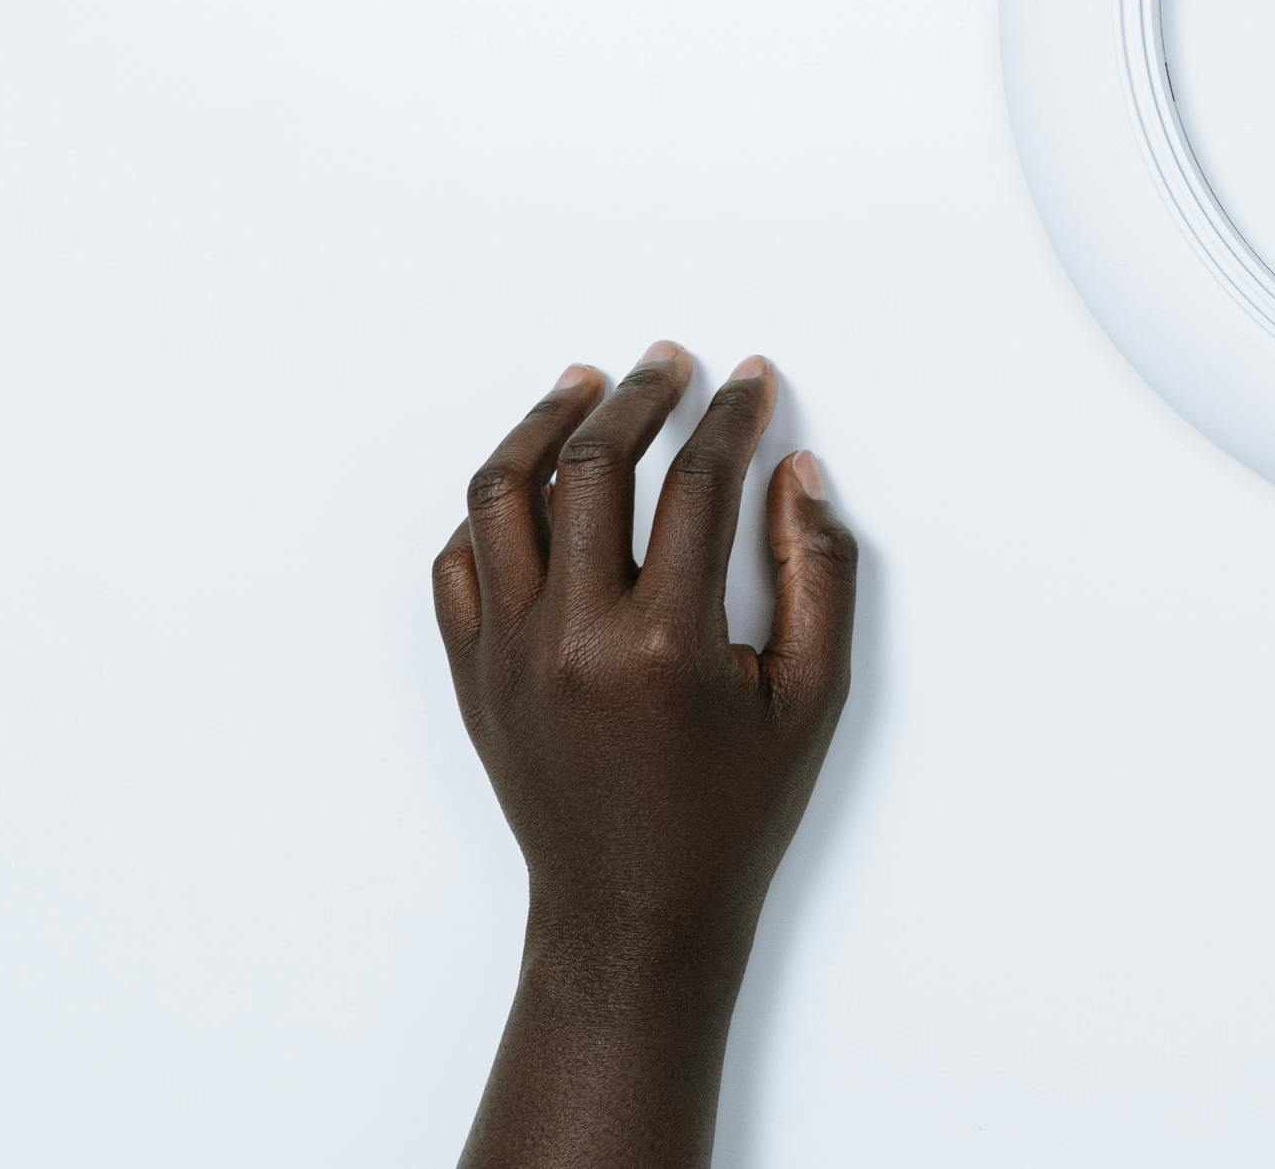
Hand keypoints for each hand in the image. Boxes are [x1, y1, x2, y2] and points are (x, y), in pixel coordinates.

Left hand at [432, 344, 857, 1168]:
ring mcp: (509, 655)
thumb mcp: (812, 696)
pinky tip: (530, 481)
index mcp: (666, 643)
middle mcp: (574, 638)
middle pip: (592, 466)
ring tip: (583, 386)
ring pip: (501, 497)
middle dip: (639, 396)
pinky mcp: (472, 676)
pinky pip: (458, 564)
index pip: (696, 483)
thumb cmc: (731, 810)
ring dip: (543, 425)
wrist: (634, 910)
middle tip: (671, 364)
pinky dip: (489, 509)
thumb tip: (795, 474)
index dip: (731, 417)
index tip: (751, 383)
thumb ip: (816, 573)